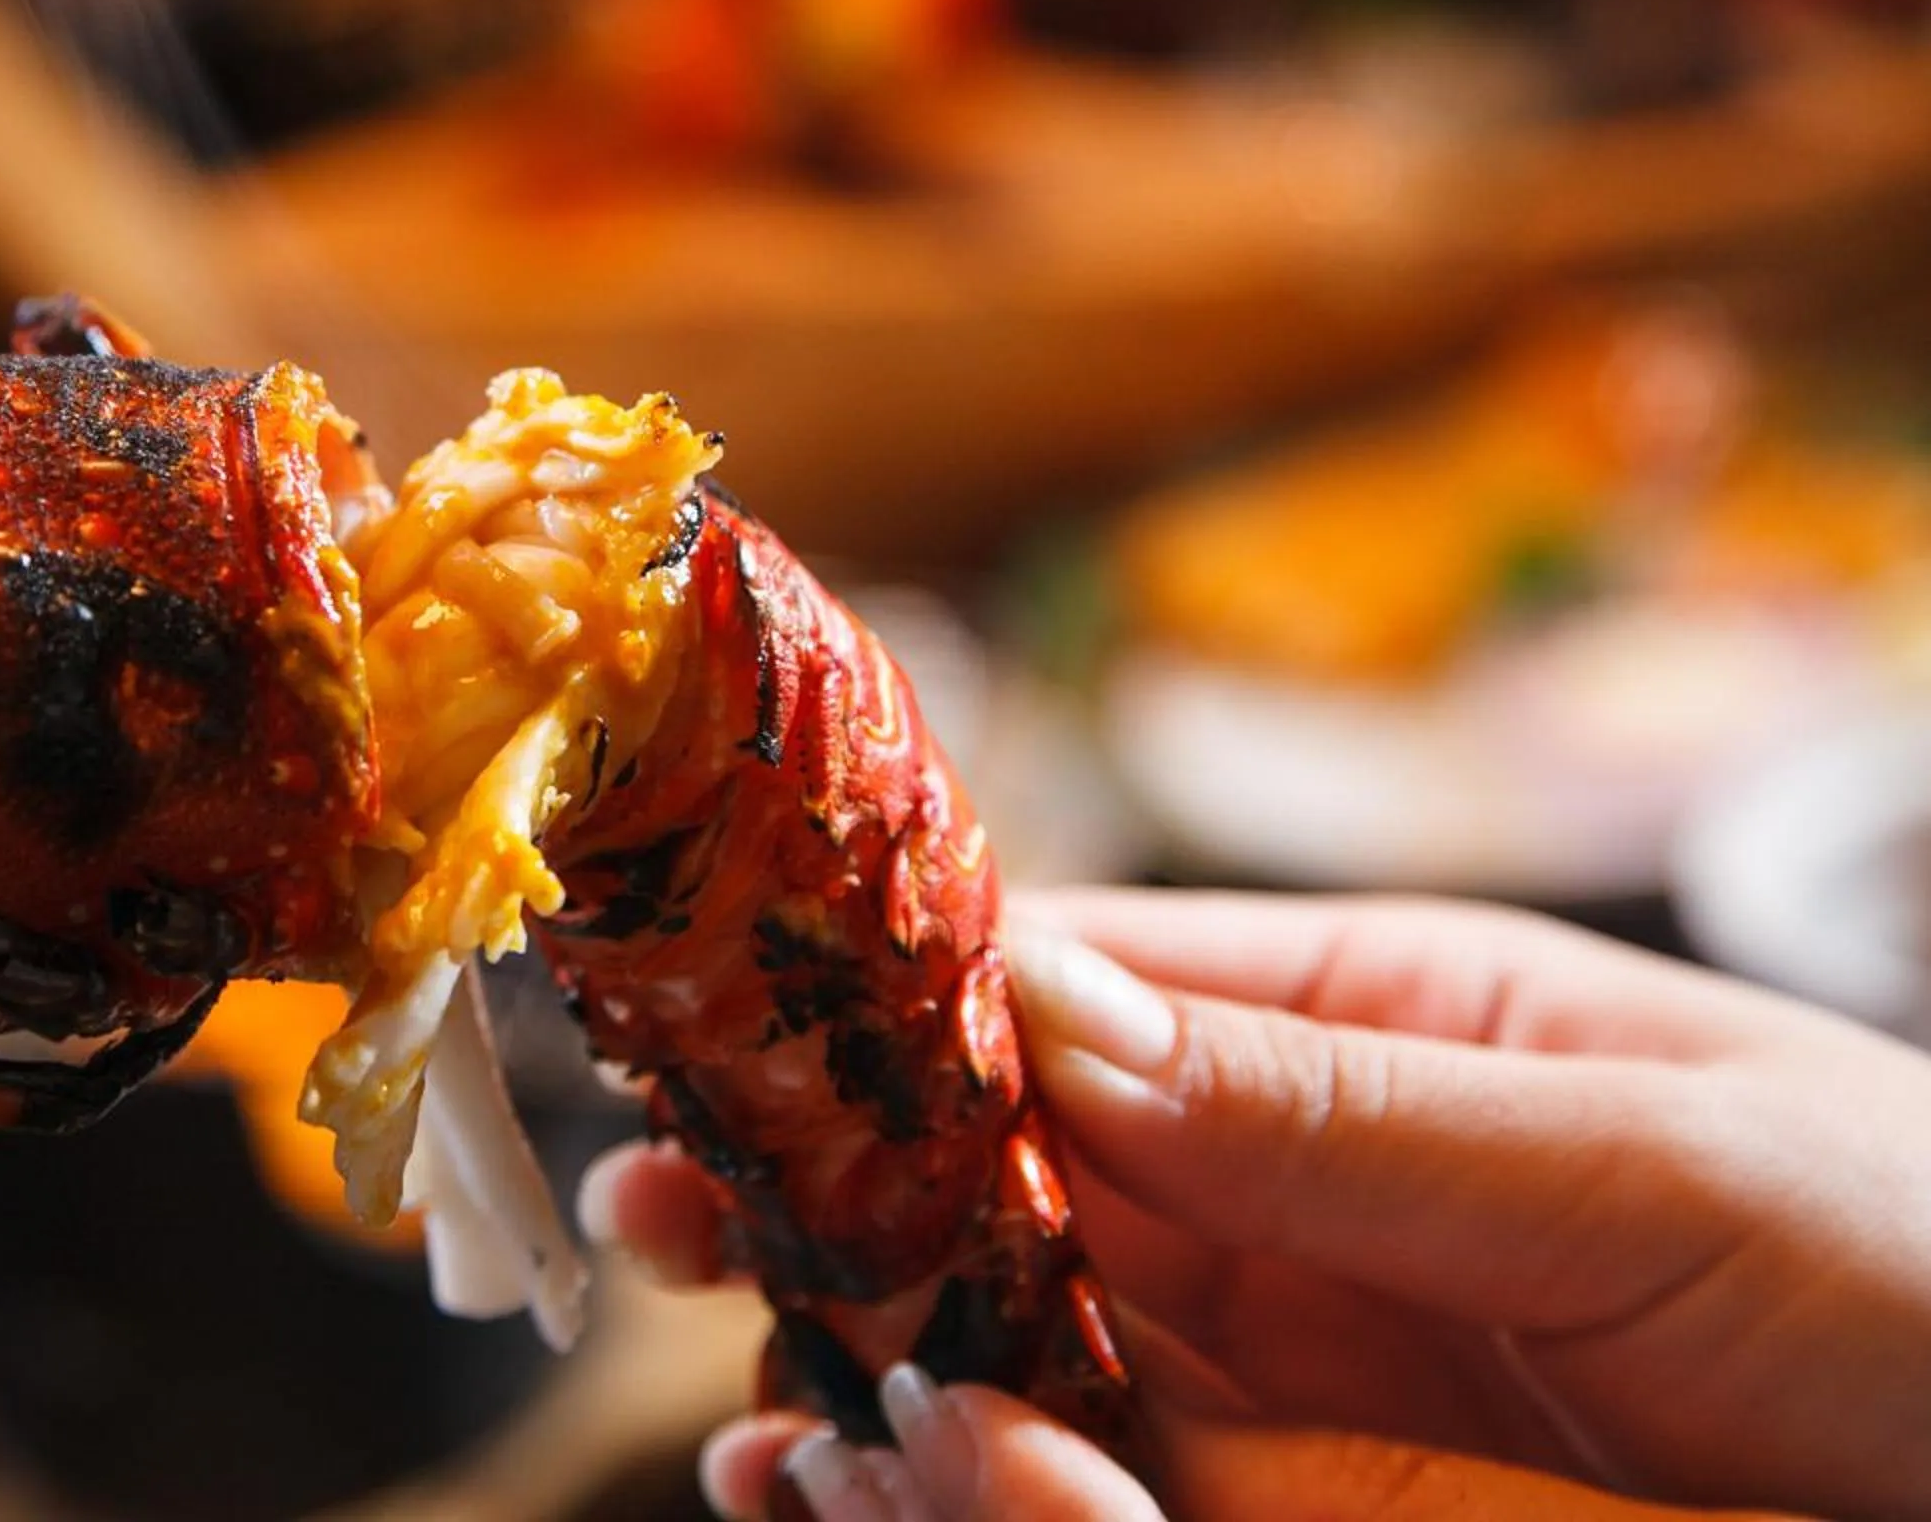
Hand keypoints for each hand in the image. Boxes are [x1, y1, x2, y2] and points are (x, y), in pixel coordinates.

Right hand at [585, 889, 1930, 1519]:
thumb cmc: (1930, 1263)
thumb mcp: (1660, 1157)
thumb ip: (1341, 1100)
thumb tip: (1041, 998)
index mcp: (1370, 1033)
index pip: (1090, 992)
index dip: (900, 1005)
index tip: (736, 1025)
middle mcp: (1301, 1196)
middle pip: (1014, 1183)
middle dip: (832, 1196)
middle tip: (659, 1218)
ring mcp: (1305, 1375)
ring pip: (1033, 1351)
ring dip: (882, 1374)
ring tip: (769, 1431)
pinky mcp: (1317, 1515)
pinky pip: (1117, 1490)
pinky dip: (993, 1496)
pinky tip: (882, 1500)